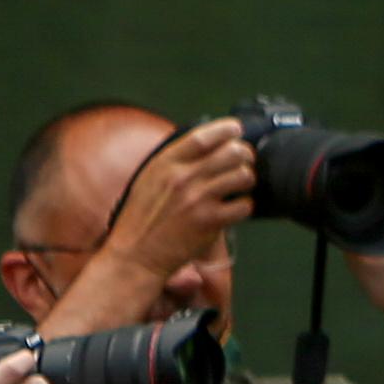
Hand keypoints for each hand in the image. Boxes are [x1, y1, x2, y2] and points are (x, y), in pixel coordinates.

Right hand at [96, 117, 255, 286]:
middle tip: (243, 161)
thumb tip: (204, 146)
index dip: (226, 129)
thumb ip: (174, 161)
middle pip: (232, 152)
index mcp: (167, 162)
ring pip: (243, 176)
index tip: (236, 129)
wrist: (136, 254)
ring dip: (246, 179)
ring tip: (240, 185)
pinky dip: (244, 206)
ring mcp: (199, 200)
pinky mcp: (210, 222)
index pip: (204, 136)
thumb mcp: (149, 178)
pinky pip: (243, 206)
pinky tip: (235, 208)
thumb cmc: (141, 217)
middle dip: (244, 154)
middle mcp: (184, 178)